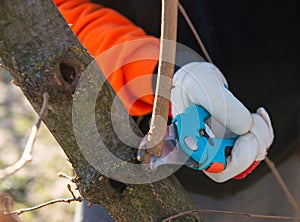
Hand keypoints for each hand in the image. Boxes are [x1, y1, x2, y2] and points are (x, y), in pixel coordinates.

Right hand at [170, 62, 273, 181]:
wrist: (195, 78)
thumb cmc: (191, 82)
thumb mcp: (202, 86)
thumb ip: (222, 105)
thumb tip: (245, 128)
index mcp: (188, 142)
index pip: (214, 167)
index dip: (235, 159)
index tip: (245, 136)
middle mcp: (202, 149)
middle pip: (232, 167)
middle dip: (252, 147)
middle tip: (252, 122)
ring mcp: (217, 145)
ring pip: (246, 158)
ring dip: (261, 136)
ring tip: (254, 114)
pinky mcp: (229, 139)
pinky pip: (254, 145)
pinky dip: (264, 131)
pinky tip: (259, 115)